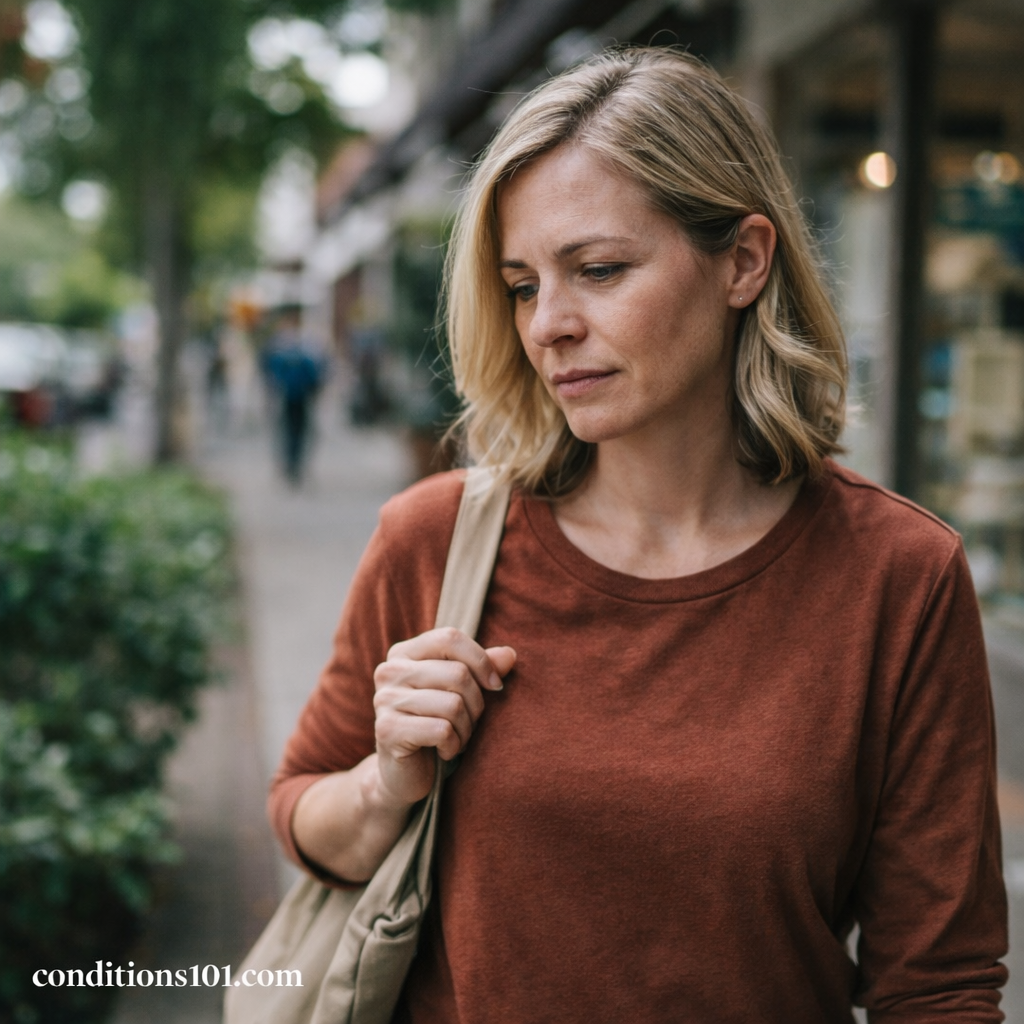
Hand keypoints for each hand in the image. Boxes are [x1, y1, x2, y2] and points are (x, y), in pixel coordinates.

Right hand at [372, 627, 516, 806]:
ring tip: (457, 737)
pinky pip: (442, 731)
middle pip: (457, 673)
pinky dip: (453, 745)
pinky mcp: (387, 730)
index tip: (495, 685)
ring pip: (453, 704)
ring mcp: (385, 700)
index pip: (449, 638)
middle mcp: (389, 671)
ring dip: (466, 728)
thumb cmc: (436, 724)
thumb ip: (482, 669)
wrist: (404, 773)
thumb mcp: (460, 692)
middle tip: (470, 722)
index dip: (481, 660)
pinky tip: (444, 750)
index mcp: (404, 653)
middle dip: (476, 704)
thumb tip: (510, 654)